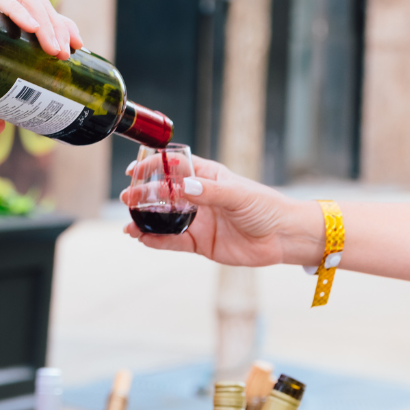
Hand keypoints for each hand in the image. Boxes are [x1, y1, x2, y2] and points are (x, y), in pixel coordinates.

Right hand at [121, 154, 324, 267]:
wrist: (283, 238)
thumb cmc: (265, 207)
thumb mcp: (238, 195)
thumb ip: (210, 192)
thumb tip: (183, 187)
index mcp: (207, 176)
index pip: (174, 166)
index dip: (152, 166)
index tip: (134, 170)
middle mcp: (199, 197)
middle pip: (163, 194)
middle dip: (143, 195)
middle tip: (127, 198)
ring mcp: (198, 220)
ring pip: (164, 220)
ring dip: (145, 221)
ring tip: (129, 225)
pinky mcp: (201, 243)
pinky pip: (174, 242)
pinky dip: (157, 242)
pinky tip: (143, 240)